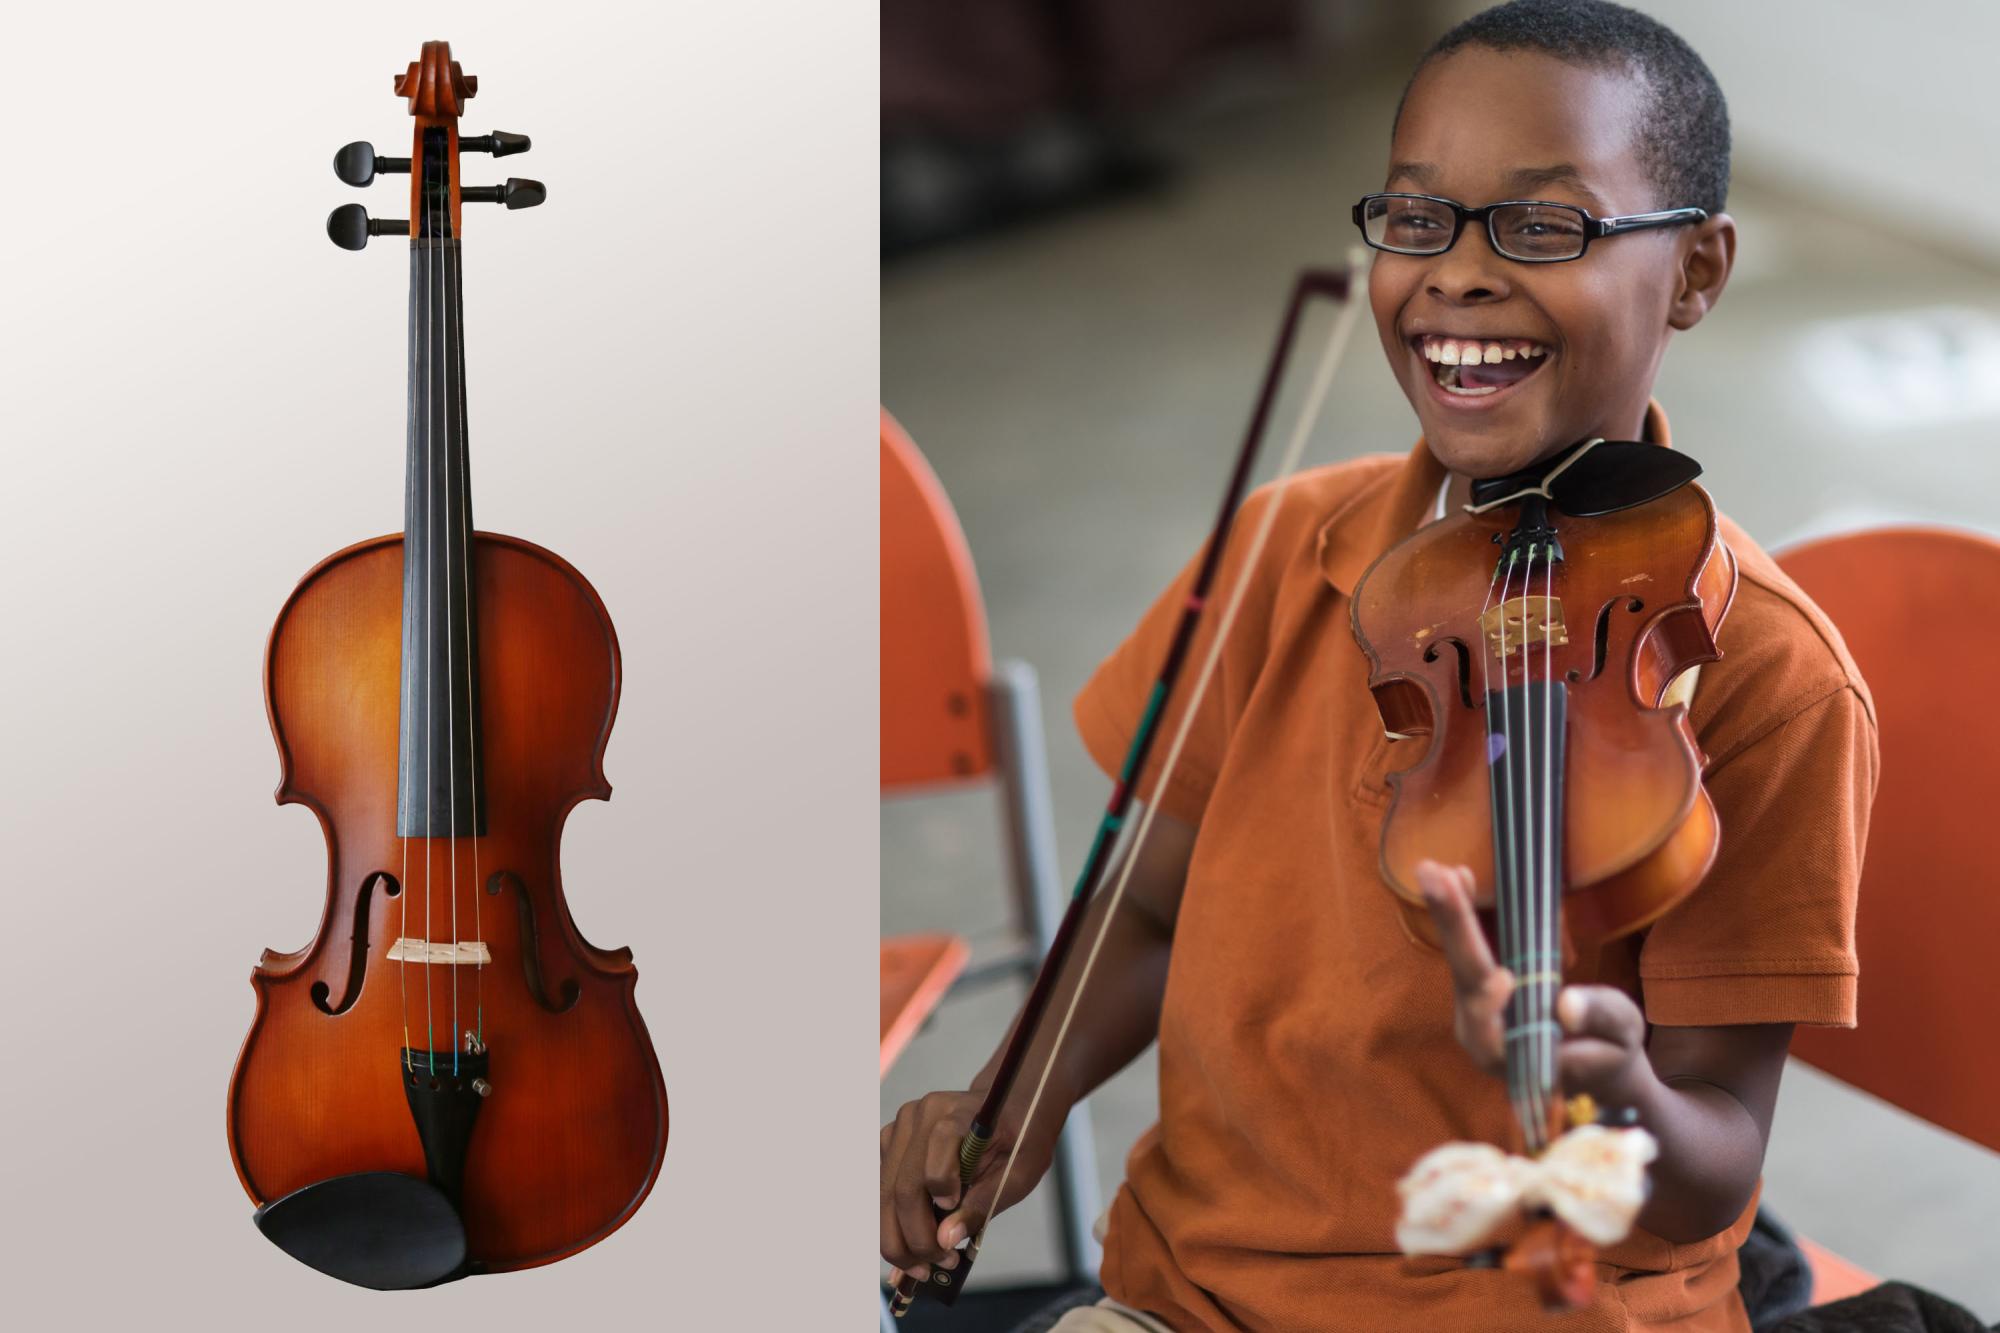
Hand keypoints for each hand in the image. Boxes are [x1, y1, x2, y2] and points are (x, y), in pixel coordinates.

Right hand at [880, 1090, 1055, 1284]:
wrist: (1008, 1105)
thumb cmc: (1019, 1137)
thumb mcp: (1019, 1174)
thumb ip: (983, 1203)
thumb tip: (945, 1240)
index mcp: (955, 1115)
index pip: (934, 1165)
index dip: (938, 1206)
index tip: (953, 1232)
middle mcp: (919, 1116)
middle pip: (901, 1188)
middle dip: (914, 1239)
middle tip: (936, 1267)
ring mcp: (900, 1127)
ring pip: (883, 1193)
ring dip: (897, 1237)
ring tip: (923, 1264)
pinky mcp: (890, 1141)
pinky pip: (880, 1188)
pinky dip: (890, 1221)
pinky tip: (911, 1241)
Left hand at [1415, 860, 1654, 1108]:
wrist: (1593, 1064)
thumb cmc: (1609, 1052)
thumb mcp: (1621, 1034)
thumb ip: (1598, 1019)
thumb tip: (1567, 1006)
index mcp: (1514, 1055)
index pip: (1491, 1026)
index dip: (1489, 1003)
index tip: (1504, 980)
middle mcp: (1481, 1034)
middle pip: (1465, 977)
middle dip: (1453, 927)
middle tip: (1435, 877)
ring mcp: (1475, 1011)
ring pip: (1459, 959)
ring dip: (1451, 914)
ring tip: (1439, 872)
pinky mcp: (1479, 991)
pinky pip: (1465, 950)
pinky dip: (1460, 915)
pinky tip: (1457, 877)